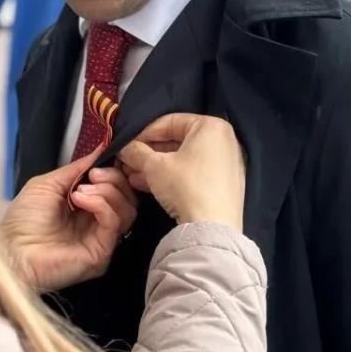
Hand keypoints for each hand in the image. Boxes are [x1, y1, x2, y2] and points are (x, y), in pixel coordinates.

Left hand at [0, 146, 137, 291]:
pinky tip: (79, 199)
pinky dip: (100, 204)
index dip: (113, 172)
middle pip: (127, 197)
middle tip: (93, 175)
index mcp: (86, 207)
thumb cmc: (22, 221)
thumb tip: (99, 149)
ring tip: (80, 190)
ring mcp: (101, 239)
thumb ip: (75, 168)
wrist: (10, 252)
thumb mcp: (48, 184)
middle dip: (113, 179)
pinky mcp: (101, 253)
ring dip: (107, 191)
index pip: (116, 187)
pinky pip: (113, 222)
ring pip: (127, 209)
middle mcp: (97, 223)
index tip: (102, 162)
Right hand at [118, 114, 245, 228]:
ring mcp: (227, 164)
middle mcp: (224, 140)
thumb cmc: (185, 185)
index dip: (142, 133)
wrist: (213, 229)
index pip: (168, 122)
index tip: (125, 146)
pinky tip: (148, 186)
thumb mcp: (154, 166)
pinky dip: (173, 177)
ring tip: (132, 176)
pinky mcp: (225, 185)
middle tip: (127, 163)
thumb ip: (136, 151)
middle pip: (177, 141)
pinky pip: (194, 173)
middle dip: (148, 153)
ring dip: (156, 167)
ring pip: (184, 159)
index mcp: (211, 126)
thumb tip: (123, 147)